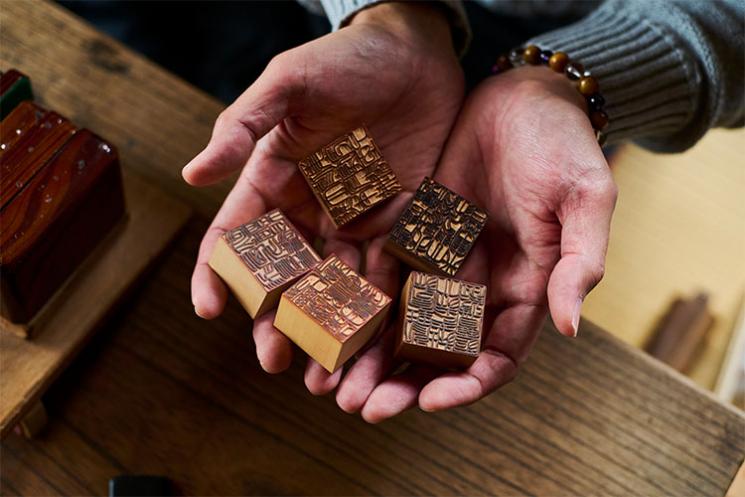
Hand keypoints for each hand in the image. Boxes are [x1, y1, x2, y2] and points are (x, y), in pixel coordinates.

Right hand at [183, 3, 463, 386]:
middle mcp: (312, 208)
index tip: (208, 309)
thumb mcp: (290, 84)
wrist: (417, 51)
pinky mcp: (402, 221)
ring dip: (330, 329)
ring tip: (324, 374)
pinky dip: (381, 308)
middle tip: (273, 360)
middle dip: (278, 319)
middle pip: (288, 274)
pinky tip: (374, 343)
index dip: (219, 271)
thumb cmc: (346, 58)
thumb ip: (244, 126)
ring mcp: (358, 219)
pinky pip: (390, 270)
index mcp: (275, 179)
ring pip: (337, 285)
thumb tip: (192, 174)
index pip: (238, 235)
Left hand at [350, 66, 616, 420]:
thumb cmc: (563, 145)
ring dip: (370, 357)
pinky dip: (358, 305)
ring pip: (402, 325)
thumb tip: (572, 328)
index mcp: (525, 291)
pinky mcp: (412, 235)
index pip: (496, 358)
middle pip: (439, 354)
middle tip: (363, 408)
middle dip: (403, 384)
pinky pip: (382, 278)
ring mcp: (443, 264)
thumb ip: (579, 262)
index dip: (466, 385)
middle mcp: (480, 289)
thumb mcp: (584, 199)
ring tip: (332, 384)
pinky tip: (327, 322)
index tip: (430, 401)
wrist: (522, 96)